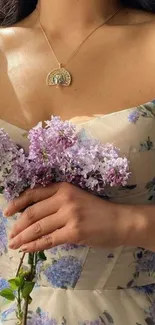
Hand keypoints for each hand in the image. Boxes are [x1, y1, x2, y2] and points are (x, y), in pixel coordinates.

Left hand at [5, 183, 130, 251]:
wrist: (120, 221)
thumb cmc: (98, 210)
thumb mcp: (76, 198)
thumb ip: (56, 204)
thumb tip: (32, 218)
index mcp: (63, 188)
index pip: (34, 194)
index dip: (17, 204)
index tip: (7, 213)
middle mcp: (64, 199)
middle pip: (32, 213)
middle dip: (18, 226)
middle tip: (10, 235)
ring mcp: (69, 215)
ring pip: (38, 227)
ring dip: (22, 237)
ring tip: (14, 244)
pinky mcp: (74, 232)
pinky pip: (48, 240)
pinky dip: (35, 245)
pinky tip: (27, 249)